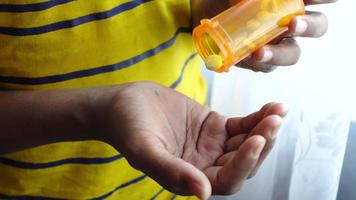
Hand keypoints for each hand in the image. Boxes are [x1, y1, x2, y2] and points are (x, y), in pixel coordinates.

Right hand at [96, 82, 287, 198]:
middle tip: (274, 121)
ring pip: (247, 143)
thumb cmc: (127, 127)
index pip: (225, 180)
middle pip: (243, 163)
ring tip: (277, 111)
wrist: (124, 104)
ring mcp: (212, 146)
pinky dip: (257, 118)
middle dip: (262, 143)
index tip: (256, 140)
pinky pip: (242, 126)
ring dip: (264, 129)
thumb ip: (170, 171)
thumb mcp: (144, 149)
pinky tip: (271, 108)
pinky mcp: (215, 127)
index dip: (244, 164)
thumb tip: (203, 194)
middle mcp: (204, 165)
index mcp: (189, 178)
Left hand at [191, 0, 335, 71]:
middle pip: (317, 27)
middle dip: (309, 26)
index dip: (324, 0)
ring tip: (259, 53)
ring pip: (292, 54)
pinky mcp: (260, 60)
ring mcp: (278, 43)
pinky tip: (244, 58)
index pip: (320, 0)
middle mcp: (291, 23)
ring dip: (278, 54)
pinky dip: (256, 63)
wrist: (207, 13)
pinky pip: (265, 65)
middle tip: (293, 25)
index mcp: (291, 2)